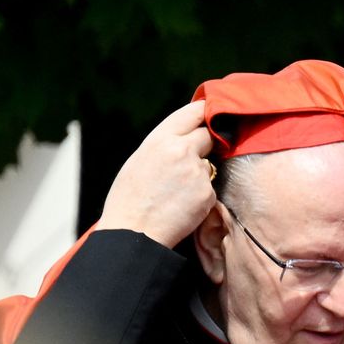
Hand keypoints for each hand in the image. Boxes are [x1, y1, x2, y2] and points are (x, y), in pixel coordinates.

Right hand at [96, 101, 216, 247]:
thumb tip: (184, 140)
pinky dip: (201, 196)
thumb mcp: (140, 160)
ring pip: (209, 166)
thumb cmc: (130, 198)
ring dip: (200, 175)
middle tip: (192, 160)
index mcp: (160, 139)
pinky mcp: (207, 193)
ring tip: (176, 192)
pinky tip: (182, 206)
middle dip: (206, 144)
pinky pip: (210, 189)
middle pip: (208, 136)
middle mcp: (182, 150)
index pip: (192, 113)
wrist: (134, 232)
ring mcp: (197, 172)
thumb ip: (164, 146)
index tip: (213, 112)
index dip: (205, 111)